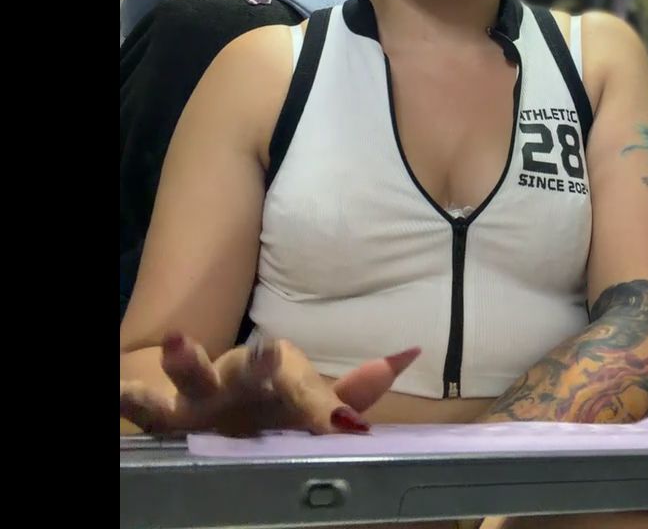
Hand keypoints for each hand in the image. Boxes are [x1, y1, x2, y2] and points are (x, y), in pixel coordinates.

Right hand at [120, 333, 420, 435]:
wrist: (214, 402)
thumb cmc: (271, 403)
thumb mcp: (308, 398)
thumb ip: (354, 390)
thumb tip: (410, 353)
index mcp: (279, 381)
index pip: (302, 386)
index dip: (319, 403)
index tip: (339, 424)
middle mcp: (240, 383)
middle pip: (250, 370)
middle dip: (258, 367)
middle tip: (269, 355)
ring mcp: (203, 400)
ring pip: (195, 378)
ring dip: (189, 361)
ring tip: (179, 342)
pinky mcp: (171, 419)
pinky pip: (148, 409)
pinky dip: (132, 400)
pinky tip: (120, 394)